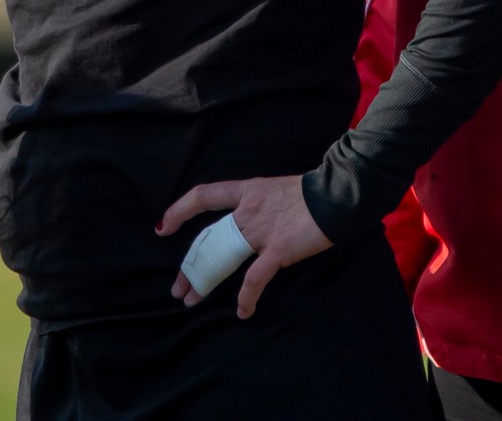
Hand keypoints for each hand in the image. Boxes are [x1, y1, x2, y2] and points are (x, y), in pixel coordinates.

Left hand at [156, 175, 332, 318]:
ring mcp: (261, 230)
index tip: (164, 226)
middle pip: (209, 238)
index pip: (204, 195)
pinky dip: (247, 297)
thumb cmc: (313, 193)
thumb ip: (260, 205)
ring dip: (205, 282)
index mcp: (247, 190)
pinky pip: (255, 277)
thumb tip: (251, 222)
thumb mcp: (277, 190)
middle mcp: (248, 209)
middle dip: (190, 266)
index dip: (180, 210)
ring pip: (223, 258)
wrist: (337, 194)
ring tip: (192, 300)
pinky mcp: (278, 249)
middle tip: (179, 287)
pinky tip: (243, 311)